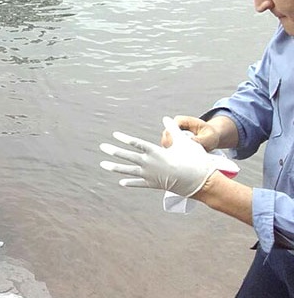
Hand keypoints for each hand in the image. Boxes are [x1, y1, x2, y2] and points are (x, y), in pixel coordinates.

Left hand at [100, 117, 217, 196]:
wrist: (200, 181)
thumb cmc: (193, 160)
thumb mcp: (183, 142)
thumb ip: (173, 129)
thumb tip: (166, 117)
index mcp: (155, 152)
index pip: (136, 143)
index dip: (125, 138)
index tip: (115, 135)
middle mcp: (149, 163)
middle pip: (128, 156)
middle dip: (114, 151)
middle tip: (102, 147)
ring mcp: (150, 175)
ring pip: (128, 171)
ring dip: (115, 167)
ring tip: (103, 164)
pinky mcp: (154, 184)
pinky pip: (139, 183)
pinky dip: (130, 182)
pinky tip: (121, 182)